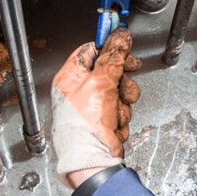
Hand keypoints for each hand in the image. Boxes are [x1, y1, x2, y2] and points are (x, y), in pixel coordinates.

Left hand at [50, 28, 143, 187]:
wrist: (92, 159)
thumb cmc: (85, 125)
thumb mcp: (100, 82)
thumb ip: (113, 57)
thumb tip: (120, 36)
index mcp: (70, 78)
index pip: (91, 51)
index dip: (110, 49)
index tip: (125, 49)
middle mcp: (79, 92)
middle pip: (109, 73)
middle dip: (122, 83)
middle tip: (124, 88)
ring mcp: (92, 108)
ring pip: (119, 94)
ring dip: (123, 105)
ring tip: (115, 115)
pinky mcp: (104, 123)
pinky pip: (121, 111)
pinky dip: (121, 120)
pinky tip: (113, 128)